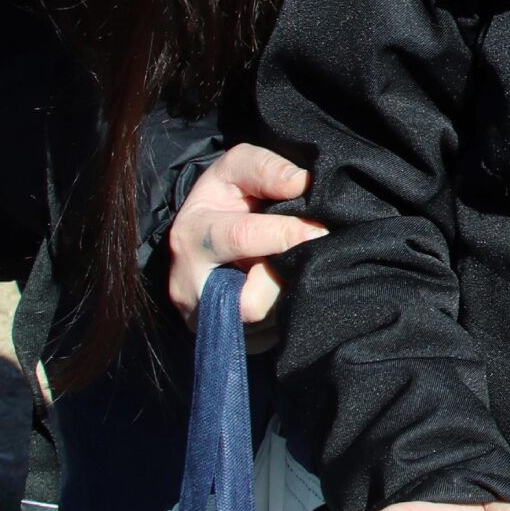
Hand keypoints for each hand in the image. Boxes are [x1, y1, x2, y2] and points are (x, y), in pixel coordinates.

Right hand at [166, 145, 325, 327]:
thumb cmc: (226, 200)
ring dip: (292, 297)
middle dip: (287, 280)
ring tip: (301, 271)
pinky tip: (293, 290)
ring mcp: (206, 322)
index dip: (287, 234)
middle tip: (313, 260)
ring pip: (265, 326)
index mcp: (192, 236)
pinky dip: (290, 315)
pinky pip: (271, 340)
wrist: (205, 240)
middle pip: (250, 303)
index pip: (242, 238)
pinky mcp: (229, 343)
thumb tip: (301, 182)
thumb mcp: (235, 169)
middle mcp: (189, 286)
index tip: (320, 229)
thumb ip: (264, 168)